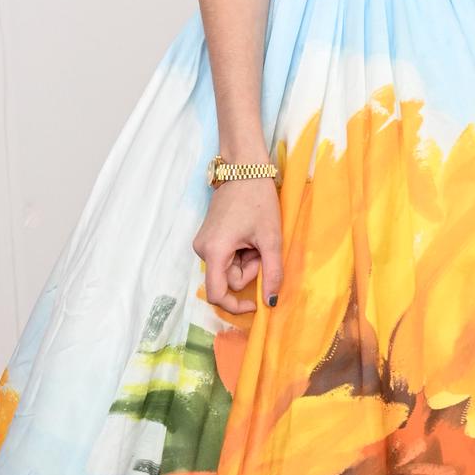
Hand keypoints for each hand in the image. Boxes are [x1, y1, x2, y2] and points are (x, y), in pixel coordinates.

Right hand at [194, 178, 283, 314]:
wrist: (244, 169)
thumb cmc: (258, 201)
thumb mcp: (271, 239)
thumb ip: (272, 272)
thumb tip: (271, 302)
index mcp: (215, 251)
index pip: (217, 294)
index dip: (235, 305)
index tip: (256, 304)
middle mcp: (202, 250)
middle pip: (227, 279)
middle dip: (249, 269)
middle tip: (263, 247)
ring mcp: (202, 243)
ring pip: (228, 268)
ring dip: (246, 260)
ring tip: (256, 237)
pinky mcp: (207, 238)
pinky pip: (225, 257)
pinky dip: (240, 252)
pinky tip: (248, 235)